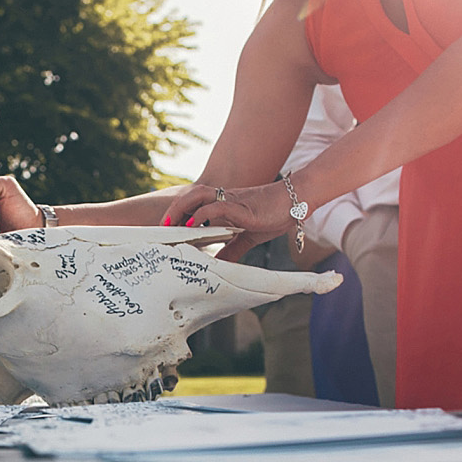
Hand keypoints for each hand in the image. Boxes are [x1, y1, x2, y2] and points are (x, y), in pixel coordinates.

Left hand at [161, 180, 299, 261]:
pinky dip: (200, 215)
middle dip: (174, 210)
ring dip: (181, 209)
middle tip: (163, 228)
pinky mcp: (241, 206)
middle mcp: (225, 199)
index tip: (167, 229)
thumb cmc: (275, 214)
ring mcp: (232, 201)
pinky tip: (192, 226)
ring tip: (172, 225)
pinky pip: (216, 206)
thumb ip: (232, 250)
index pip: (195, 203)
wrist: (297, 200)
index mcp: (225, 205)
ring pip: (198, 196)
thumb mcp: (250, 237)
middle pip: (190, 196)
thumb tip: (218, 265)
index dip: (179, 213)